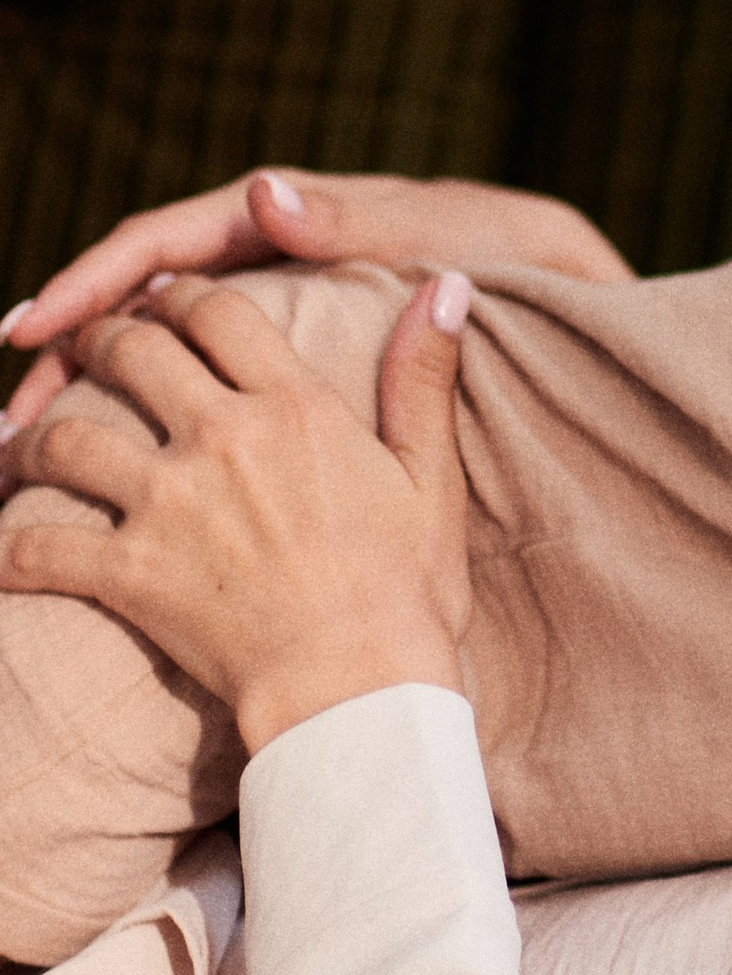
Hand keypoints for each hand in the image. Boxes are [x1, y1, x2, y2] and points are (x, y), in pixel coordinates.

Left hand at [0, 271, 475, 749]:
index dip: (178, 295)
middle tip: (83, 347)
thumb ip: (425, 375)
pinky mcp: (130, 574)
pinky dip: (6, 549)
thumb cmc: (407, 591)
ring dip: (32, 435)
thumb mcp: (431, 477)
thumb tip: (445, 285)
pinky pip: (39, 547)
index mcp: (294, 407)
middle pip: (131, 351)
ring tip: (22, 440)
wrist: (360, 689)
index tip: (160, 301)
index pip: (215, 311)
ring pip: (66, 439)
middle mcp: (224, 438)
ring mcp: (169, 505)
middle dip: (98, 338)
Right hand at [1, 168, 630, 437]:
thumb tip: (262, 192)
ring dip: (95, 394)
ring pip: (160, 348)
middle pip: (139, 302)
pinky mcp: (291, 359)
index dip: (90, 284)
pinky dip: (155, 420)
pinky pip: (202, 382)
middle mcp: (268, 257)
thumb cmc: (503, 249)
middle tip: (10, 420)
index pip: (163, 246)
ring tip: (30, 455)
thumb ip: (352, 217)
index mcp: (288, 222)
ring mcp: (276, 309)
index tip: (29, 329)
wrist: (558, 281)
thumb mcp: (439, 230)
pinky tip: (120, 477)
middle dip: (68, 353)